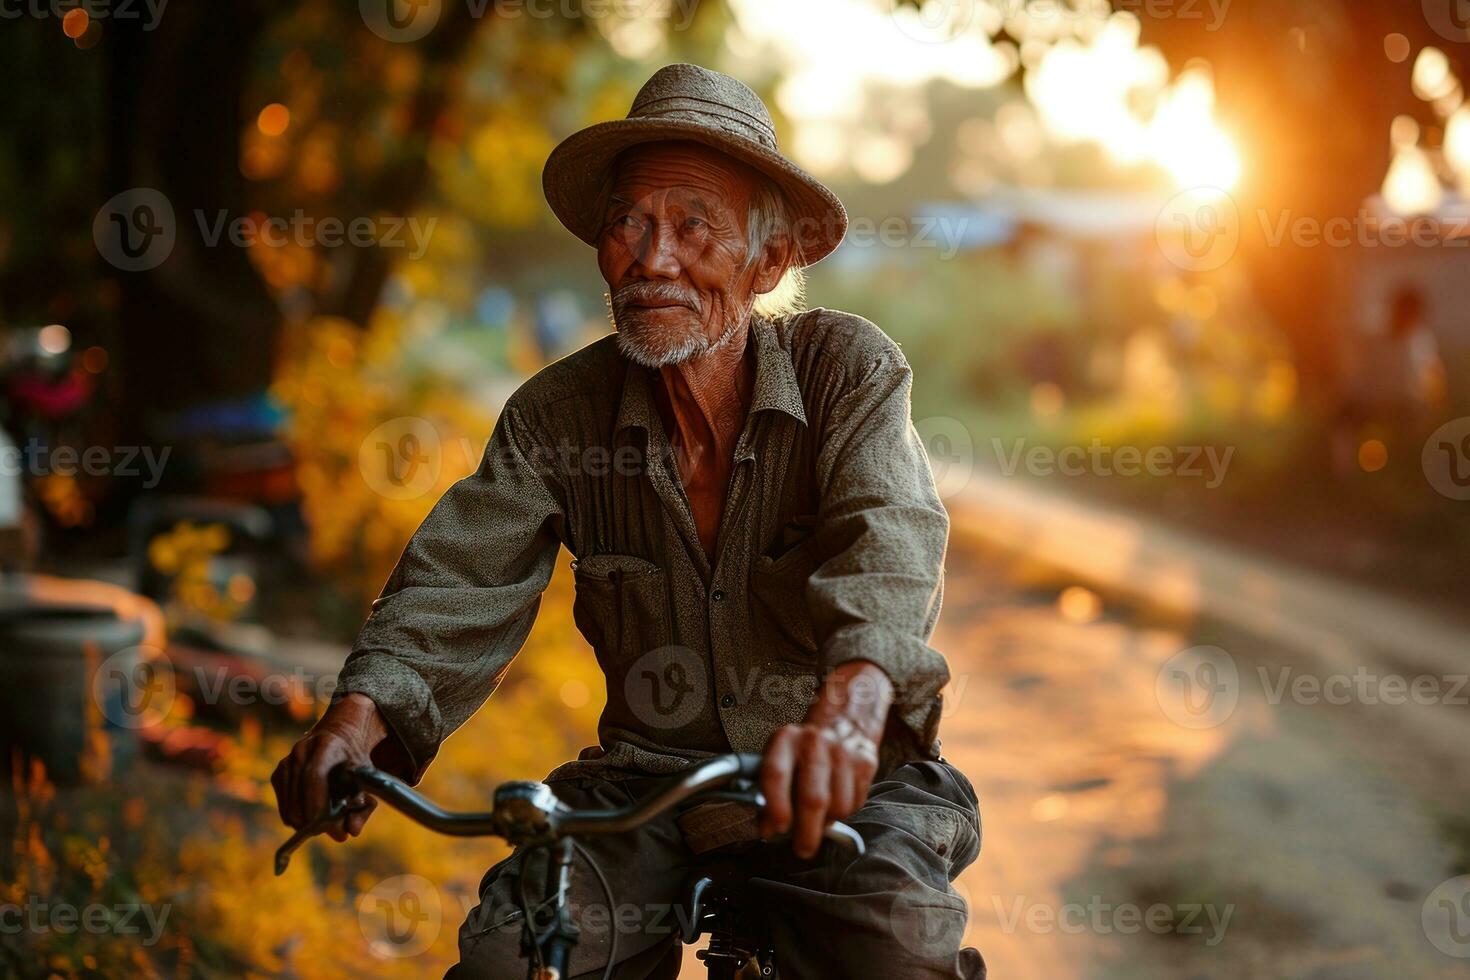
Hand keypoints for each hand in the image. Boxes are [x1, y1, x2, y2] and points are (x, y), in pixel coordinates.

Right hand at [271, 693, 387, 841]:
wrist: (338, 736)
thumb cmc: (353, 761)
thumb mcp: (366, 780)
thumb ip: (363, 806)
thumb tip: (352, 831)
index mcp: (326, 745)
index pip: (314, 776)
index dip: (317, 804)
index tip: (328, 827)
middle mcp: (302, 750)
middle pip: (299, 795)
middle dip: (316, 822)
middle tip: (338, 833)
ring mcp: (286, 762)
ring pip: (290, 807)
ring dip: (309, 823)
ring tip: (331, 822)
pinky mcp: (278, 774)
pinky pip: (285, 809)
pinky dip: (300, 819)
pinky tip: (317, 813)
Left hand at [759, 661, 891, 858]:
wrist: (846, 717)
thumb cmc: (804, 748)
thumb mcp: (780, 757)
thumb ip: (769, 790)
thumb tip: (766, 829)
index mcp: (785, 739)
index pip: (775, 774)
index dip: (774, 807)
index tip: (774, 829)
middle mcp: (814, 743)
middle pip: (813, 798)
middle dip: (806, 833)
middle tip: (802, 849)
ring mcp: (843, 753)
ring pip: (838, 807)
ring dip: (828, 822)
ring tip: (820, 816)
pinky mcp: (866, 763)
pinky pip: (856, 804)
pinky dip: (845, 812)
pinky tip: (837, 799)